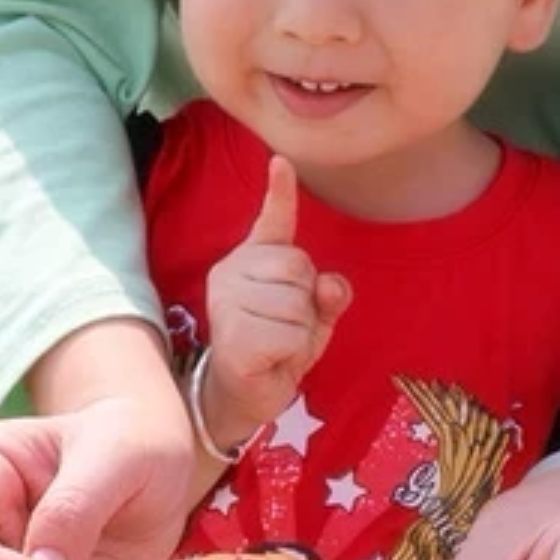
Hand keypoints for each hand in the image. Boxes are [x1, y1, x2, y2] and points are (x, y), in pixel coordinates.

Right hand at [201, 155, 350, 444]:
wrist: (243, 397)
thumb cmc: (276, 348)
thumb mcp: (312, 318)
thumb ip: (327, 297)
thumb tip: (331, 284)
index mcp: (250, 260)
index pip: (272, 222)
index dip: (280, 192)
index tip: (282, 162)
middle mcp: (231, 272)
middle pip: (300, 267)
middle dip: (306, 304)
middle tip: (283, 329)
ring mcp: (227, 302)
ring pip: (298, 304)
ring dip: (300, 333)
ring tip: (277, 346)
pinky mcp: (234, 334)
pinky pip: (292, 334)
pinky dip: (293, 353)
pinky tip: (271, 360)